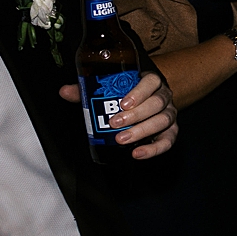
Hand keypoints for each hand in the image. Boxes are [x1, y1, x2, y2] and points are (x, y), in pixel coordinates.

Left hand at [59, 71, 177, 158]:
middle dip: (135, 115)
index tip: (123, 103)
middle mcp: (163, 97)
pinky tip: (138, 153)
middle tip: (114, 124)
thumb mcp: (110, 89)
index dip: (139, 92)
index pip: (151, 82)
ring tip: (122, 139)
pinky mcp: (171, 131)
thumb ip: (89, 89)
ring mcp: (169, 114)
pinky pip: (168, 141)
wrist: (147, 102)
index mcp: (151, 82)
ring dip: (142, 131)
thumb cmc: (127, 94)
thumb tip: (66, 91)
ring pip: (162, 121)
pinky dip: (154, 149)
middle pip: (156, 103)